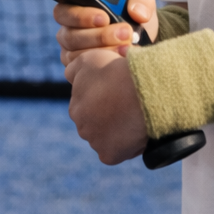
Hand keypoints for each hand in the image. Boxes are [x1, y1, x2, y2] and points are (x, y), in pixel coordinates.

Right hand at [54, 0, 158, 64]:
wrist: (141, 39)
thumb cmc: (134, 13)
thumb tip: (137, 13)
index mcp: (74, 9)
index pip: (64, 13)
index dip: (81, 16)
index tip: (105, 18)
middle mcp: (68, 32)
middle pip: (71, 37)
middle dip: (99, 36)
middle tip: (125, 33)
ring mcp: (71, 54)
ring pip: (76, 56)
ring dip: (103, 52)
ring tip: (127, 48)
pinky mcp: (79, 72)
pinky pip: (83, 72)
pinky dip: (102, 67)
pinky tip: (122, 60)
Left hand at [66, 47, 147, 163]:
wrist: (143, 91)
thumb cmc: (119, 71)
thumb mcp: (90, 58)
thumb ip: (74, 68)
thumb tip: (70, 75)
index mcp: (75, 105)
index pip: (87, 103)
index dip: (103, 95)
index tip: (117, 88)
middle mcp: (80, 125)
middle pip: (94, 121)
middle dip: (106, 113)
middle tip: (126, 102)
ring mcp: (94, 142)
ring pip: (104, 135)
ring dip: (115, 128)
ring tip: (133, 115)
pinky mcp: (108, 155)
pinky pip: (115, 151)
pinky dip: (124, 143)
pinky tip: (134, 130)